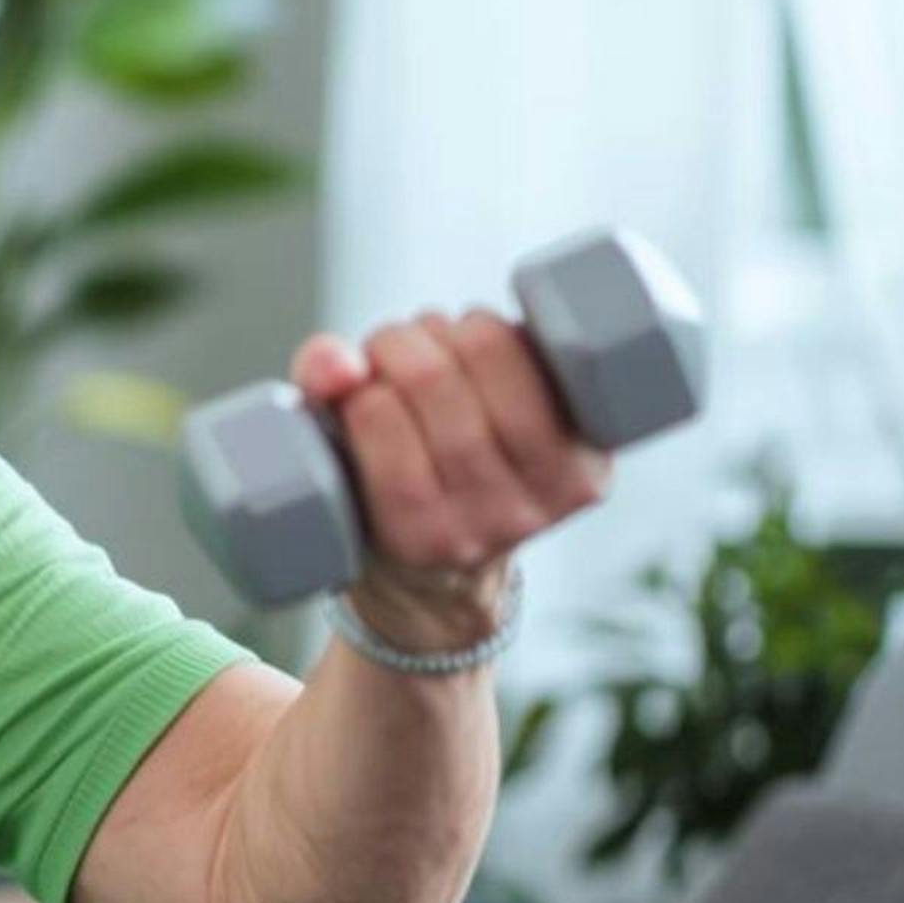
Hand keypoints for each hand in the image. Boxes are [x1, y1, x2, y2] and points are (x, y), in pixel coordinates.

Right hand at [291, 309, 612, 653]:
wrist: (454, 574)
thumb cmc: (376, 499)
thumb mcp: (326, 463)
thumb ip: (314, 396)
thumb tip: (339, 358)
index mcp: (412, 535)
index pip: (376, 413)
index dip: (359, 372)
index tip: (356, 376)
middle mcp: (486, 524)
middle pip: (436, 380)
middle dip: (401, 340)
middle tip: (392, 348)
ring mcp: (548, 496)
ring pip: (498, 361)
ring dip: (456, 329)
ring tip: (438, 344)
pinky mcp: (589, 467)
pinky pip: (549, 369)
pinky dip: (511, 337)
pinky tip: (488, 346)